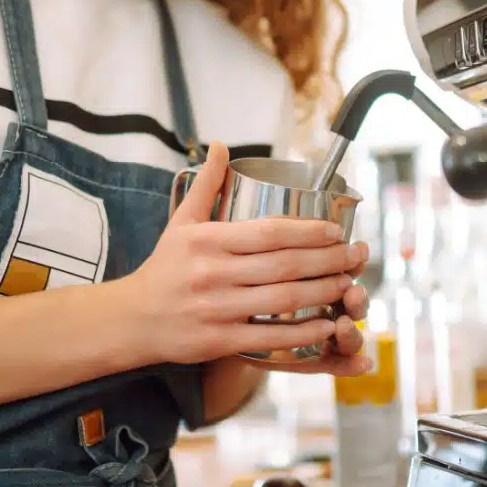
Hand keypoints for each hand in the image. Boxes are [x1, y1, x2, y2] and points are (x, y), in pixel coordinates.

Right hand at [123, 142, 368, 366]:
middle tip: (356, 256)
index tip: (336, 231)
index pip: (268, 232)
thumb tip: (221, 145)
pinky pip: (269, 336)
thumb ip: (206, 185)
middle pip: (284, 265)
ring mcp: (216, 309)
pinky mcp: (218, 340)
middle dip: (327, 260)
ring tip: (349, 285)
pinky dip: (301, 332)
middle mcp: (213, 273)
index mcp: (207, 241)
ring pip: (282, 299)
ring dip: (322, 292)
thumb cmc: (163, 268)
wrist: (131, 319)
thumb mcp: (180, 222)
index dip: (308, 231)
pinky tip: (326, 324)